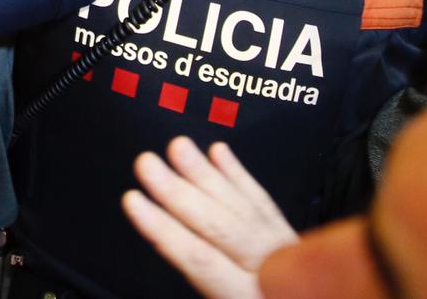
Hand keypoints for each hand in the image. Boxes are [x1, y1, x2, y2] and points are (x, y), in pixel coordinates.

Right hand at [121, 137, 298, 298]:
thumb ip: (217, 280)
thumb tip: (199, 260)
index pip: (201, 262)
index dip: (166, 231)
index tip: (132, 201)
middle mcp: (270, 272)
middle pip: (222, 227)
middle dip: (180, 194)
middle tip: (146, 162)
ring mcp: (286, 253)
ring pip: (244, 208)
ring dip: (207, 174)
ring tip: (177, 146)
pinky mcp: (294, 240)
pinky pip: (266, 204)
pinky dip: (242, 177)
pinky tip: (219, 152)